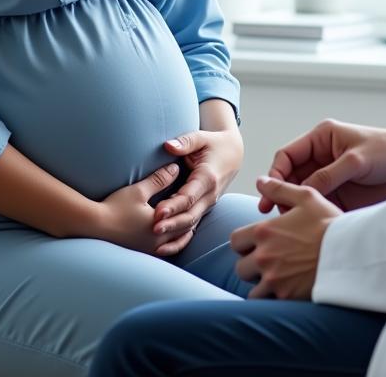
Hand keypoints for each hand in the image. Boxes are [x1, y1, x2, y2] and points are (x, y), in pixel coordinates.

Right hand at [93, 162, 195, 256]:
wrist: (93, 227)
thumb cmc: (115, 207)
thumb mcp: (139, 190)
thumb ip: (159, 179)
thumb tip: (175, 168)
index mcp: (161, 228)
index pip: (186, 219)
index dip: (191, 208)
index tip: (194, 197)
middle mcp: (157, 243)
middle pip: (182, 234)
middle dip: (189, 222)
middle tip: (196, 211)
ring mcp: (148, 251)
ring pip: (173, 245)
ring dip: (180, 235)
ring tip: (186, 227)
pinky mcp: (139, 254)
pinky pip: (161, 251)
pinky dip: (168, 244)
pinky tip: (164, 238)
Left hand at [150, 126, 243, 252]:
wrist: (233, 154)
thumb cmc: (215, 144)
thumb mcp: (202, 137)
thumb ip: (185, 142)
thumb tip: (168, 146)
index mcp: (208, 178)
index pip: (189, 196)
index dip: (173, 206)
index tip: (157, 213)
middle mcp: (210, 195)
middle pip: (190, 215)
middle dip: (172, 224)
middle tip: (152, 229)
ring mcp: (208, 204)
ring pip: (191, 224)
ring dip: (174, 233)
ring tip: (155, 242)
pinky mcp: (204, 208)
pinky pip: (192, 226)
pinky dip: (180, 239)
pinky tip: (164, 248)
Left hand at [232, 176, 340, 299]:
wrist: (352, 253)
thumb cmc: (330, 223)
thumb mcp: (306, 197)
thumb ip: (280, 189)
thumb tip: (260, 181)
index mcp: (264, 231)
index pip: (235, 241)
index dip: (244, 243)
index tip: (257, 244)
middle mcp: (264, 256)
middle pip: (240, 268)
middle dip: (251, 266)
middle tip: (269, 262)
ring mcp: (273, 279)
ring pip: (252, 289)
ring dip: (261, 285)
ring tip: (279, 278)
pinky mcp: (286, 297)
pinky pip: (267, 304)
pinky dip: (273, 299)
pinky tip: (286, 291)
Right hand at [260, 118, 385, 213]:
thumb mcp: (356, 160)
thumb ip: (328, 175)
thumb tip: (302, 192)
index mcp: (322, 139)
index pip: (288, 155)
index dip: (276, 173)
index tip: (270, 191)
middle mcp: (322, 158)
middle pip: (291, 177)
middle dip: (281, 193)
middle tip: (274, 213)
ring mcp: (330, 179)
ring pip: (302, 194)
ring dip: (294, 207)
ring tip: (290, 222)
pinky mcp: (340, 197)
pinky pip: (318, 206)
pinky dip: (311, 216)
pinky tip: (307, 227)